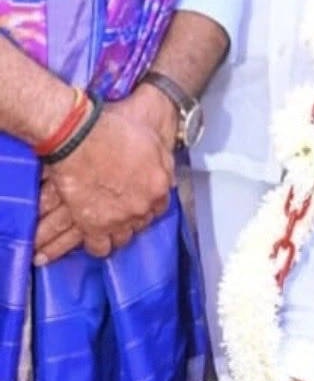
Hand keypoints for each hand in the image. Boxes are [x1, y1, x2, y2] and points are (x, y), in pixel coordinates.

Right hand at [36, 86, 175, 262]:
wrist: (78, 138)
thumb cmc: (111, 132)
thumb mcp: (151, 140)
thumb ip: (163, 163)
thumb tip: (168, 177)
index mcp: (160, 183)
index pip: (161, 204)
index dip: (149, 201)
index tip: (140, 199)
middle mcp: (143, 205)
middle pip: (143, 220)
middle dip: (135, 215)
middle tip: (121, 207)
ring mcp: (119, 218)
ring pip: (125, 237)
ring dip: (119, 231)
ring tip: (110, 223)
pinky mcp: (93, 226)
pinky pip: (100, 248)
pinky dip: (99, 245)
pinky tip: (96, 237)